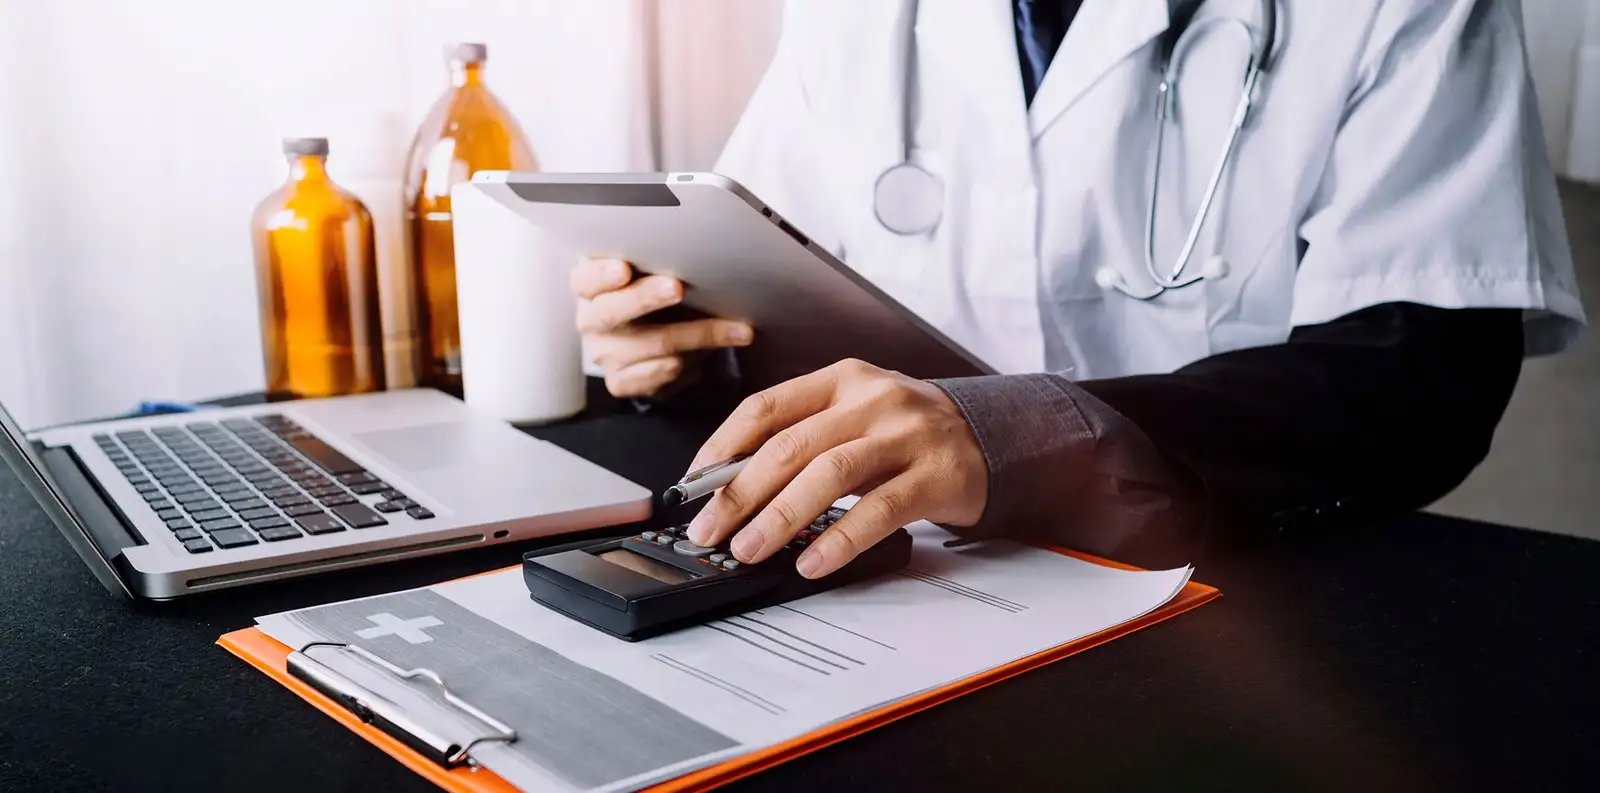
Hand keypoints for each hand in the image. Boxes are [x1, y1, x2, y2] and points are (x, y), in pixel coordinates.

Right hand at [571, 258, 753, 397]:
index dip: (602, 274)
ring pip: (653, 344)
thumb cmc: (655, 296)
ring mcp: (603, 354)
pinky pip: (661, 372)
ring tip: (738, 329)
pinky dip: (693, 361)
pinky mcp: (621, 382)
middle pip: (611, 312)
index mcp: (590, 287)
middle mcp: (590, 321)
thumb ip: (660, 265)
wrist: (655, 343)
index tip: (624, 269)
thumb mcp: (652, 275)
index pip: (585, 279)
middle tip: (677, 288)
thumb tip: (701, 256)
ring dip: (700, 334)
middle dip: (646, 298)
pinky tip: (713, 353)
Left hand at [684, 359, 987, 578]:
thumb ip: (804, 437)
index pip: (767, 407)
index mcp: (842, 379)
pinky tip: (812, 562)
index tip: (693, 485)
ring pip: (829, 474)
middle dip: (739, 492)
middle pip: (790, 444)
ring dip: (780, 516)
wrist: (993, 438)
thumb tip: (731, 484)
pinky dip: (839, 539)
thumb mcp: (856, 416)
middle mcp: (872, 399)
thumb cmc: (908, 433)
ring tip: (749, 550)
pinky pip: (877, 510)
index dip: (722, 446)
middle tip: (710, 530)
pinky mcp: (935, 476)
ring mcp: (906, 436)